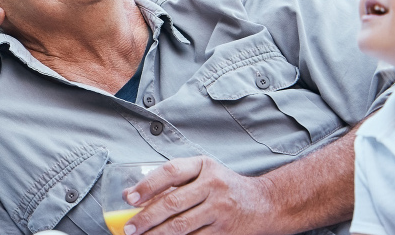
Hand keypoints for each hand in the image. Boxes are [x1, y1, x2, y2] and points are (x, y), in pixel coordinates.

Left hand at [122, 156, 276, 234]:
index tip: (131, 198)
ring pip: (181, 225)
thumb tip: (130, 195)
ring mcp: (220, 210)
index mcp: (204, 166)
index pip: (171, 172)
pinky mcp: (225, 231)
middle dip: (146, 217)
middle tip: (130, 227)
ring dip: (157, 234)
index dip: (148, 185)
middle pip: (173, 202)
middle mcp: (213, 185)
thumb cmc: (225, 187)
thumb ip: (170, 181)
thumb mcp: (202, 174)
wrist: (265, 203)